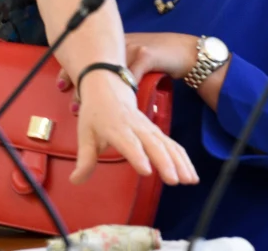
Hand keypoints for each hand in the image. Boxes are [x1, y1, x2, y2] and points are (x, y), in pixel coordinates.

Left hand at [56, 33, 199, 96]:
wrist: (184, 51)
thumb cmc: (158, 58)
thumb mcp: (134, 61)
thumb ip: (118, 69)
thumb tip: (96, 88)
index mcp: (115, 46)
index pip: (87, 56)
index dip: (71, 70)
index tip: (60, 85)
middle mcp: (121, 44)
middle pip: (92, 61)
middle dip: (78, 80)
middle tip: (69, 98)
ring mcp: (133, 48)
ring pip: (108, 70)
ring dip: (95, 88)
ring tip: (82, 105)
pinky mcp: (147, 55)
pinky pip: (131, 75)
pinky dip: (123, 90)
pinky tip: (117, 103)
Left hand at [69, 70, 197, 186]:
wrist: (108, 84)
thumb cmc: (95, 113)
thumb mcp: (85, 134)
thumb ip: (85, 159)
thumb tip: (76, 181)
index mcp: (117, 128)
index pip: (129, 143)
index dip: (137, 156)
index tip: (146, 171)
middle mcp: (136, 127)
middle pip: (154, 144)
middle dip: (165, 163)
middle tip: (174, 181)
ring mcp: (149, 128)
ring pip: (168, 145)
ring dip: (180, 162)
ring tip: (189, 181)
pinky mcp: (156, 131)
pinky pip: (172, 145)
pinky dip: (183, 159)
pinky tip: (191, 174)